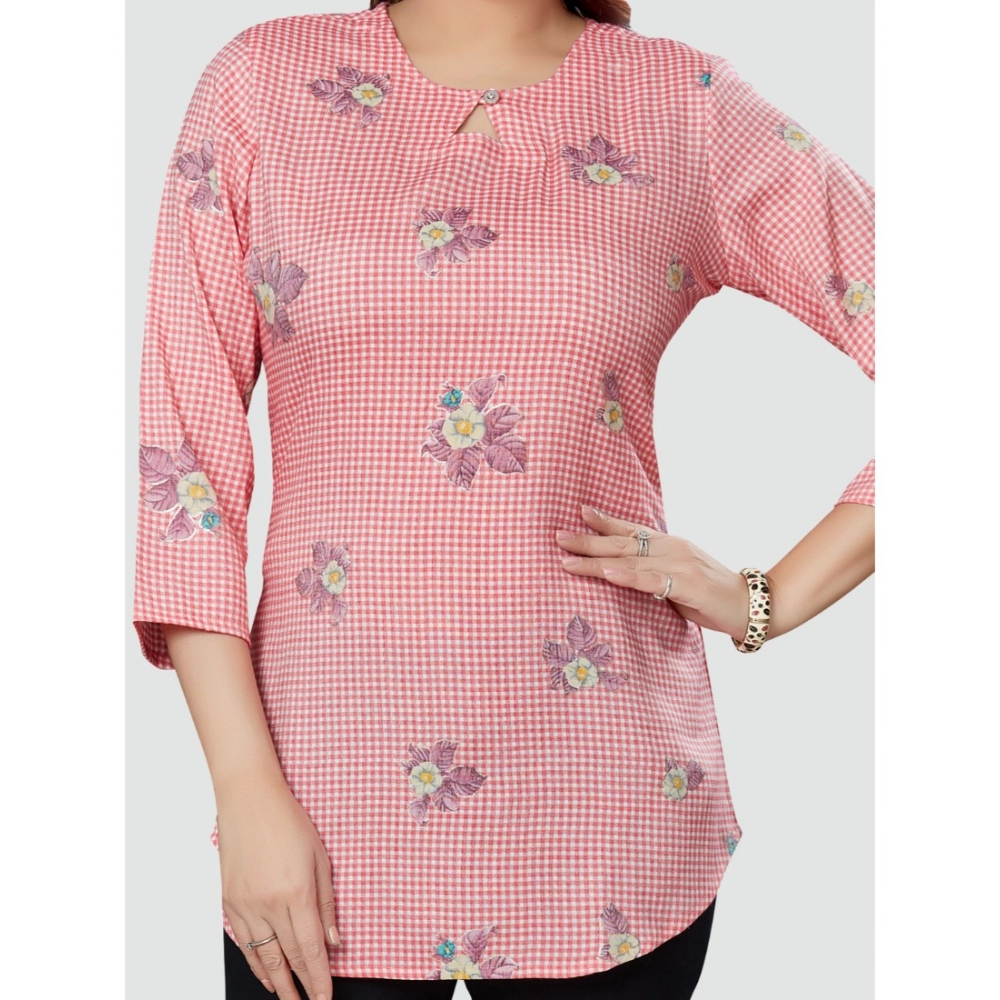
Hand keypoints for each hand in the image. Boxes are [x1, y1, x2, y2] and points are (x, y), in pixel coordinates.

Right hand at [217, 781, 338, 999]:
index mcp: (296, 893)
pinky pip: (244, 942)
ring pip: (262, 956)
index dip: (318, 978)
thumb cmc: (288, 821)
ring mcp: (245, 905)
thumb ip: (326, 902)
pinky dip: (255, 962)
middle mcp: (268, 905)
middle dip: (300, 986)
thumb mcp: (320, 857)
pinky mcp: (229, 901)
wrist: (248, 800)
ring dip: (277, 981)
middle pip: (287, 958)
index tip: (325, 996)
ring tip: (288, 998)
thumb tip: (333, 940)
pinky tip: (265, 973)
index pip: (310, 949)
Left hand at [555, 503, 749, 641]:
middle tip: (557, 537)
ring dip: (595, 559)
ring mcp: (679, 564)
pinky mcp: (686, 584)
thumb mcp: (678, 579)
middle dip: (587, 540)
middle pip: (621, 543)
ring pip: (628, 560)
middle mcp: (671, 548)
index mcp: (669, 545)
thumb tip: (623, 576)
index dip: (604, 522)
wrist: (751, 605)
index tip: (579, 511)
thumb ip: (653, 573)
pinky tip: (606, 572)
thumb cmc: (711, 596)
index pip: (631, 531)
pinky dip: (626, 576)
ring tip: (568, 559)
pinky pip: (649, 579)